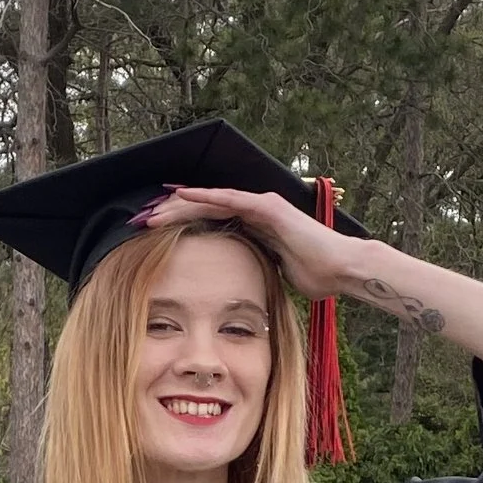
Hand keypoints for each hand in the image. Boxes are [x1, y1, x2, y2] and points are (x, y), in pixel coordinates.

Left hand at [137, 183, 366, 303]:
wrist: (341, 270)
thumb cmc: (317, 276)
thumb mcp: (275, 273)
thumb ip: (258, 270)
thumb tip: (243, 287)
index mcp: (253, 226)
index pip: (209, 222)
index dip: (181, 225)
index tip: (153, 234)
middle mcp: (255, 211)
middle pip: (204, 209)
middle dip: (171, 214)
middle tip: (140, 220)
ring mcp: (261, 206)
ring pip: (211, 201)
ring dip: (179, 204)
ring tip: (151, 211)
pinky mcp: (267, 207)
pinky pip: (230, 199)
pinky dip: (205, 197)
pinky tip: (182, 196)